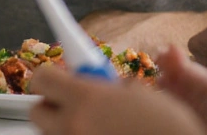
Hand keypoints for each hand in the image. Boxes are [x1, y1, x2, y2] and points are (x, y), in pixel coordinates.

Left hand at [27, 62, 206, 134]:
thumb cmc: (169, 127)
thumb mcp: (140, 94)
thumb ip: (108, 86)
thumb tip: (93, 83)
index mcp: (87, 99)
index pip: (42, 78)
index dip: (50, 76)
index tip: (58, 78)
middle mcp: (73, 126)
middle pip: (37, 111)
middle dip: (52, 106)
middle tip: (76, 106)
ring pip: (51, 134)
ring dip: (66, 127)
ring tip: (98, 128)